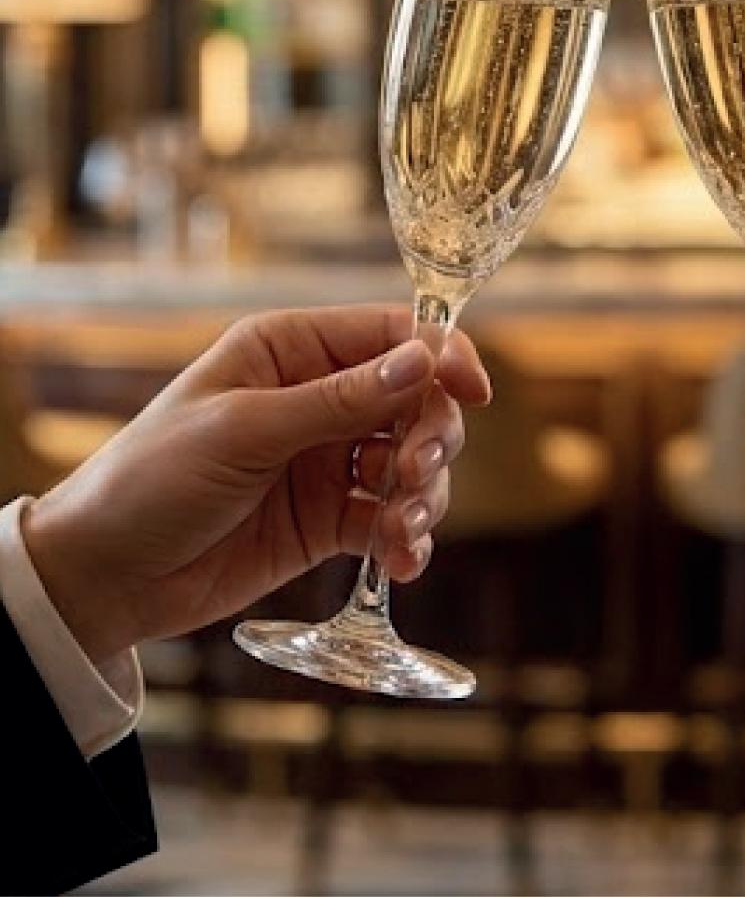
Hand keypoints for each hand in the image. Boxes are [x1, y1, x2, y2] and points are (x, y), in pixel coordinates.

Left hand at [21, 306, 490, 664]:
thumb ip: (339, 400)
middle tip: (413, 473)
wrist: (106, 575)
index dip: (440, 358)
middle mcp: (317, 396)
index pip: (390, 334)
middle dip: (430, 436)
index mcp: (291, 349)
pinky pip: (389, 518)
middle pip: (415, 399)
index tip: (473, 394)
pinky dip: (406, 538)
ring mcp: (326, 459)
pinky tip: (403, 561)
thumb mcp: (245, 429)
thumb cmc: (154, 477)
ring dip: (423, 493)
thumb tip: (422, 361)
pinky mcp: (329, 518)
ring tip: (402, 529)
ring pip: (412, 461)